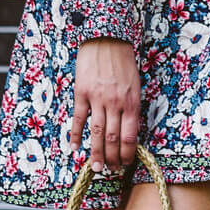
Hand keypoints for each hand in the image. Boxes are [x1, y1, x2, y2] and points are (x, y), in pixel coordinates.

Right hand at [71, 38, 140, 175]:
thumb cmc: (123, 62)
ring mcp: (97, 98)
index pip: (129, 136)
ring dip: (95, 153)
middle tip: (109, 169)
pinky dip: (75, 135)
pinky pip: (78, 119)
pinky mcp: (82, 93)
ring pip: (96, 133)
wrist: (106, 39)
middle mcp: (115, 103)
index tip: (124, 163)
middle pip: (113, 138)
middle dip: (111, 158)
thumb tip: (127, 132)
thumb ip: (131, 108)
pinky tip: (74, 148)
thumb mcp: (135, 86)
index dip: (127, 153)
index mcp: (131, 102)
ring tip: (95, 167)